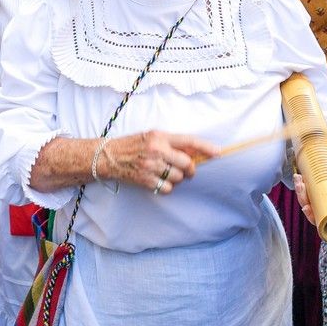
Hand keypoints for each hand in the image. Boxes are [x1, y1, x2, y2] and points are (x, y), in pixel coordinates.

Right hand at [98, 130, 219, 194]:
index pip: (188, 141)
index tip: (218, 153)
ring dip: (176, 178)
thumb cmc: (132, 145)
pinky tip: (158, 181)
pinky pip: (167, 188)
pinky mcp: (145, 180)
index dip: (205, 147)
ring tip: (165, 173)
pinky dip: (166, 187)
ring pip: (178, 178)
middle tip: (186, 170)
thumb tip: (195, 152)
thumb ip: (171, 142)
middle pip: (186, 164)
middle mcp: (157, 151)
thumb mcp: (151, 137)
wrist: (108, 157)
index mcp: (160, 137)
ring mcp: (151, 166)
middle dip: (189, 169)